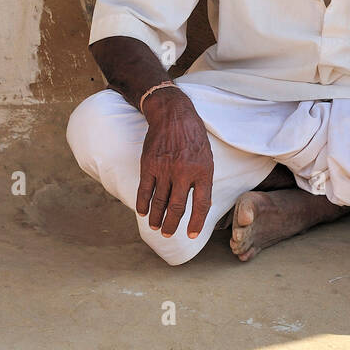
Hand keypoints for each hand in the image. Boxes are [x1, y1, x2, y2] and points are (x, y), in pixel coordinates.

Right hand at [134, 89, 214, 238]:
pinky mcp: (149, 164)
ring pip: (160, 201)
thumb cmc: (193, 137)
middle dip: (172, 224)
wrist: (173, 115)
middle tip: (167, 234)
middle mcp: (184, 172)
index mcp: (203, 171)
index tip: (191, 235)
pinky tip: (143, 212)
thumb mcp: (207, 157)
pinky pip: (145, 190)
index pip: (201, 204)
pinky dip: (143, 204)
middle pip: (177, 207)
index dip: (196, 222)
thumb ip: (204, 180)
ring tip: (156, 227)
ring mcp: (165, 168)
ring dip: (156, 217)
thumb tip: (204, 204)